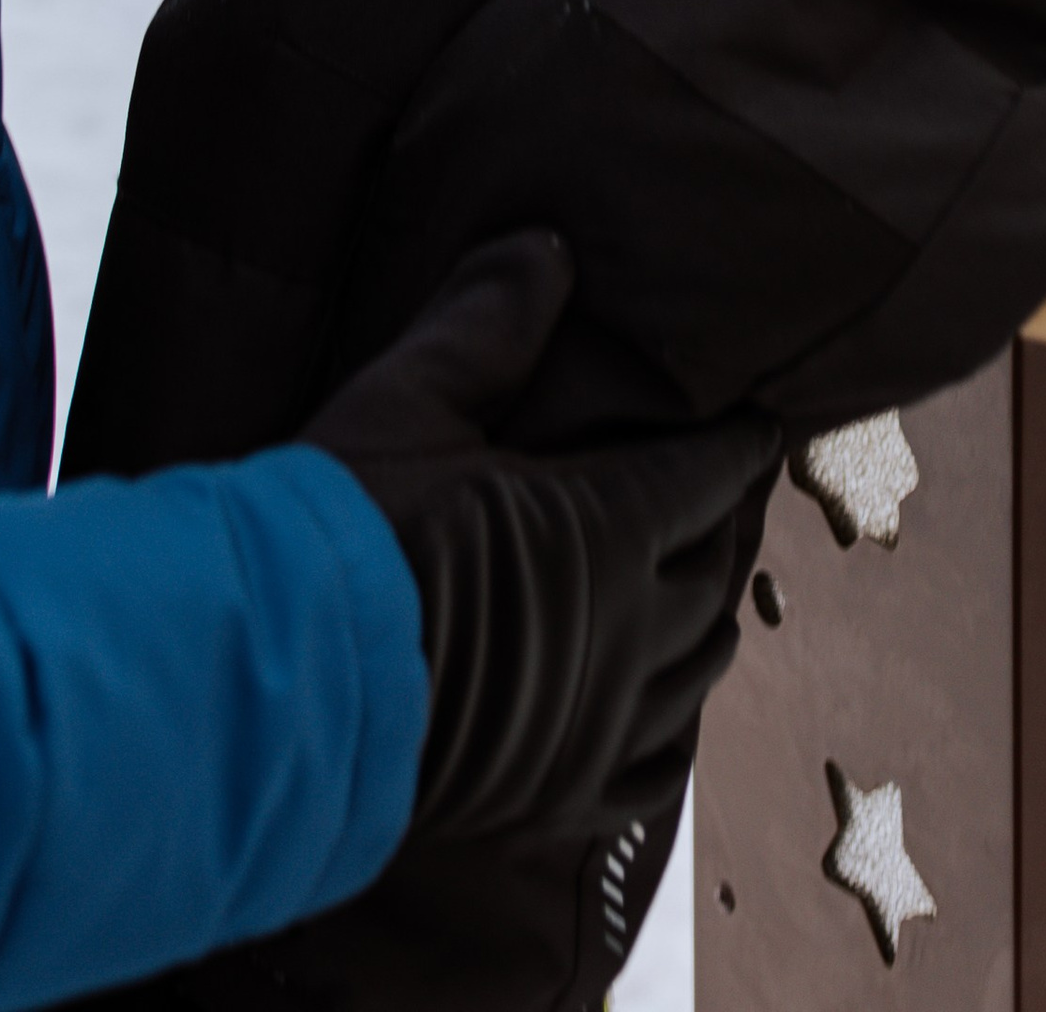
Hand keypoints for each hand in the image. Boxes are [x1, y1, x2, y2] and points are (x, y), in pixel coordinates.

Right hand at [305, 235, 780, 843]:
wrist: (285, 688)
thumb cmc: (349, 531)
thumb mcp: (411, 398)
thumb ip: (488, 322)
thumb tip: (548, 249)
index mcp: (607, 529)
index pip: (707, 476)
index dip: (738, 447)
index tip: (760, 425)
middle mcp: (629, 634)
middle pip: (714, 573)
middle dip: (727, 527)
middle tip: (730, 496)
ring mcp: (599, 725)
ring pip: (697, 670)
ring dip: (709, 618)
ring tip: (708, 588)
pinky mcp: (558, 796)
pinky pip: (655, 771)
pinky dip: (675, 728)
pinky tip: (666, 712)